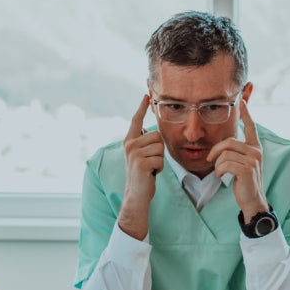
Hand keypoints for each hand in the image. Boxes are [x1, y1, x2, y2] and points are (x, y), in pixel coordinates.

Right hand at [117, 94, 163, 240]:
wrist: (136, 194)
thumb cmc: (143, 175)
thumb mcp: (141, 155)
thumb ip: (144, 142)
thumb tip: (153, 131)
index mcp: (129, 141)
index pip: (136, 120)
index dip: (141, 108)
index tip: (146, 95)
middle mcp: (129, 144)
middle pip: (157, 136)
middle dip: (159, 150)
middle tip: (150, 162)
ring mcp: (134, 153)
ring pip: (160, 147)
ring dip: (160, 160)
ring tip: (150, 168)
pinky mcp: (141, 163)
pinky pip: (160, 159)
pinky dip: (160, 169)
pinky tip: (151, 174)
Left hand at [207, 99, 268, 219]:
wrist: (252, 200)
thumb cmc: (244, 181)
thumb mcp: (242, 163)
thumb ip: (236, 152)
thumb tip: (224, 145)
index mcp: (255, 147)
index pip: (250, 127)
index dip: (246, 114)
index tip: (242, 102)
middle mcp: (256, 151)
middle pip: (228, 141)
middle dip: (216, 151)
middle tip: (211, 160)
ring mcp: (253, 160)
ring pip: (225, 154)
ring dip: (218, 164)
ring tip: (221, 172)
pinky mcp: (247, 169)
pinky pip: (225, 164)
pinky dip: (219, 171)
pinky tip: (222, 176)